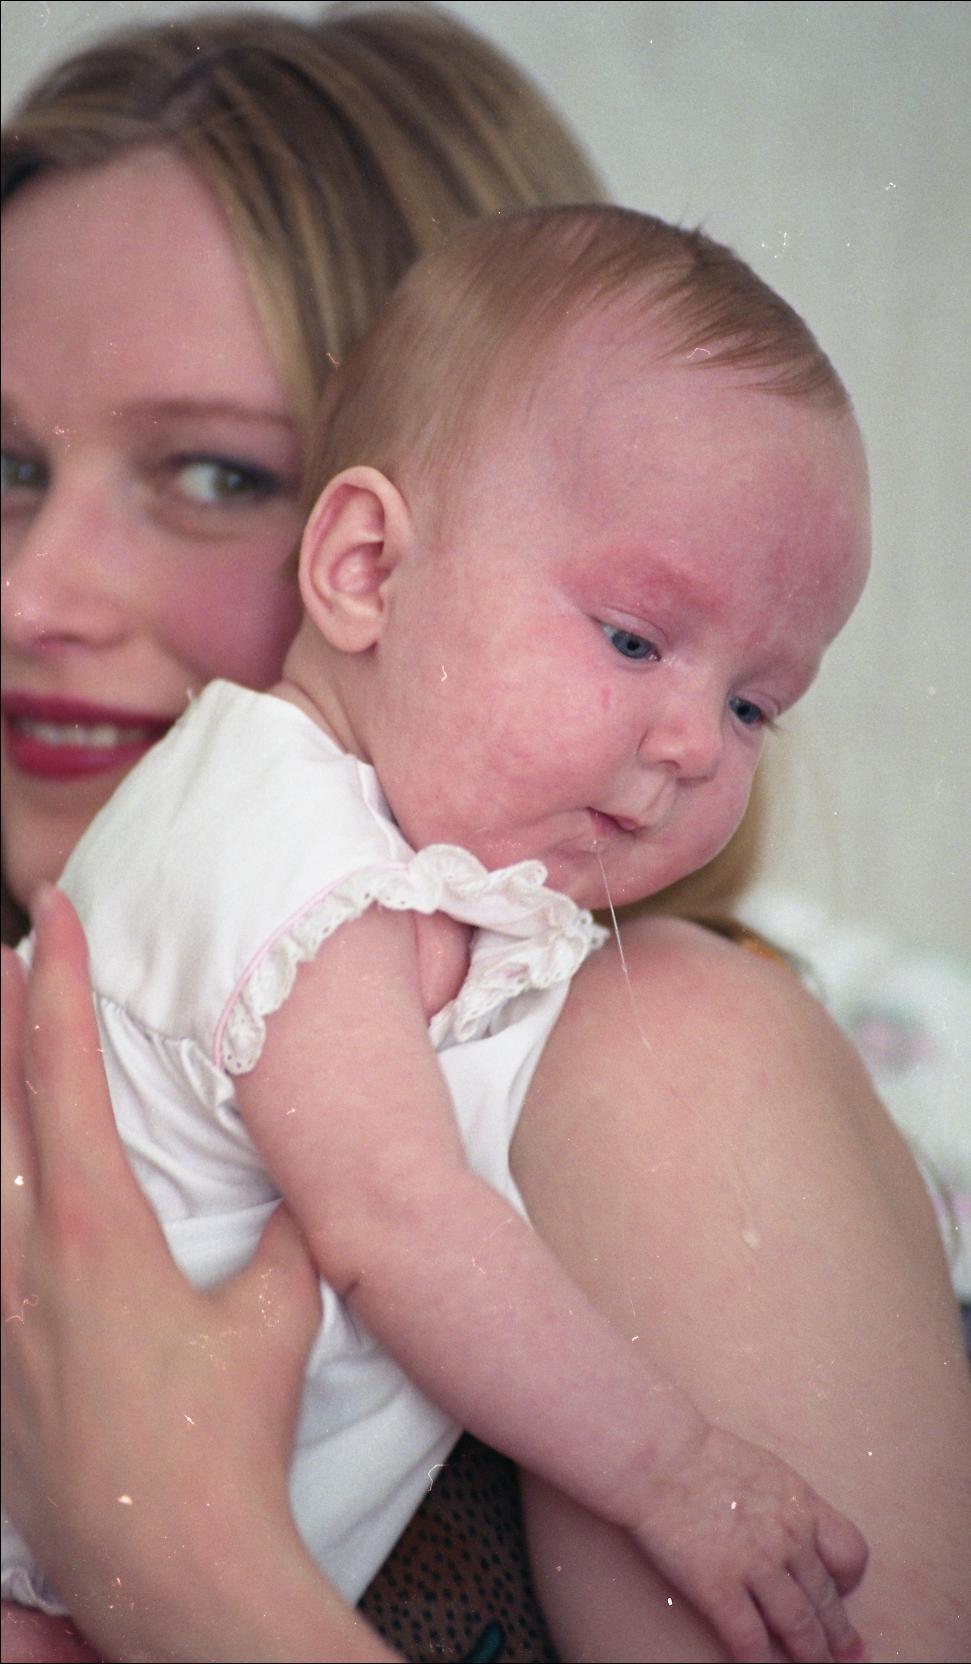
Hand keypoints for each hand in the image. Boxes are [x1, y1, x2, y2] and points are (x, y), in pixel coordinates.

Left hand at [1, 888, 386, 1661]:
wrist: (166, 1563)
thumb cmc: (226, 1434)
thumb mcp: (279, 1317)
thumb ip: (288, 1238)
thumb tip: (305, 1197)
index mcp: (95, 1228)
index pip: (66, 1075)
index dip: (59, 985)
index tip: (54, 915)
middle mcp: (23, 1259)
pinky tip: (1, 1185)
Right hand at [627, 1420, 867, 1663]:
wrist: (659, 1457)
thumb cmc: (702, 1455)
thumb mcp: (764, 1469)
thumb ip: (784, 1502)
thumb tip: (791, 1525)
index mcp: (801, 1505)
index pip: (850, 1552)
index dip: (848, 1578)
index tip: (841, 1591)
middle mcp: (789, 1538)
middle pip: (827, 1599)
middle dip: (839, 1633)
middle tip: (849, 1652)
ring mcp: (756, 1566)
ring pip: (799, 1625)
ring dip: (812, 1654)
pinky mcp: (720, 1589)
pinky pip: (750, 1638)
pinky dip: (759, 1661)